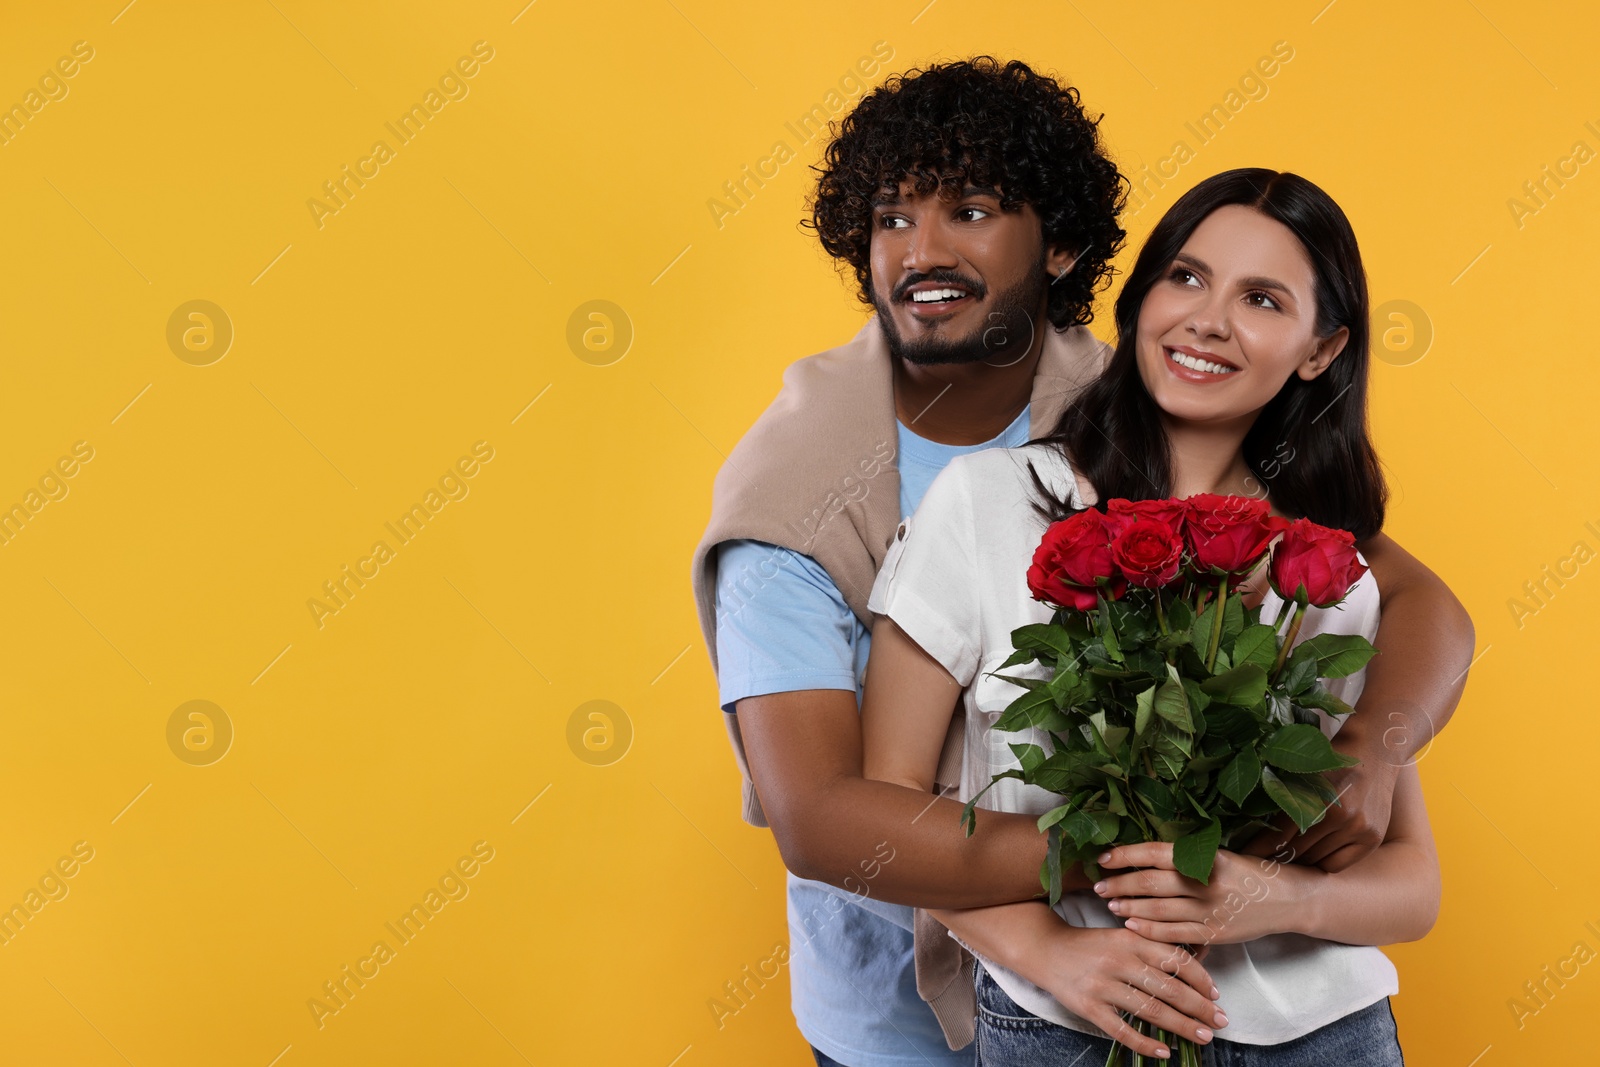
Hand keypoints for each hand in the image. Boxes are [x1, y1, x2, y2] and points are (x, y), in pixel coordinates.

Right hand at [1010, 919, 1227, 1057]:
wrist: (1044, 948)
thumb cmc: (1090, 944)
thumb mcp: (1121, 935)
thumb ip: (1153, 947)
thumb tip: (1197, 965)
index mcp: (1130, 938)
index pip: (1175, 959)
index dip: (1201, 979)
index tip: (1216, 995)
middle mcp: (1119, 960)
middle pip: (1169, 988)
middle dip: (1200, 1008)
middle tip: (1219, 1022)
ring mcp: (1103, 985)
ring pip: (1151, 1010)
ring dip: (1182, 1027)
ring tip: (1203, 1037)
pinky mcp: (1089, 1006)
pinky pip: (1122, 1030)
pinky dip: (1145, 1043)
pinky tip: (1164, 1052)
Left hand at [1094, 842, 1312, 945]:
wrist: (1288, 900)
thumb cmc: (1249, 872)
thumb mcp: (1220, 855)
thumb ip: (1187, 857)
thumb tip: (1143, 855)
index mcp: (1205, 857)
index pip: (1155, 853)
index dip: (1125, 855)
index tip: (1103, 858)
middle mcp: (1205, 883)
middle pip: (1151, 883)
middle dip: (1119, 884)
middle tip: (1098, 885)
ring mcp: (1209, 911)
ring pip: (1158, 909)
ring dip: (1129, 906)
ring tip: (1109, 903)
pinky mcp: (1213, 934)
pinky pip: (1174, 933)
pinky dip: (1149, 929)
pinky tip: (1131, 924)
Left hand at [1236, 757, 1399, 871]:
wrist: (1375, 750)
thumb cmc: (1328, 758)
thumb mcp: (1299, 772)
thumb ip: (1280, 798)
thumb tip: (1251, 828)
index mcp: (1316, 798)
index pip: (1279, 835)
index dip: (1259, 848)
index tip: (1245, 856)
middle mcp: (1340, 817)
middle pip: (1297, 851)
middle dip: (1276, 855)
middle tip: (1262, 857)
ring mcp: (1359, 829)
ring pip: (1316, 860)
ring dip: (1299, 859)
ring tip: (1286, 854)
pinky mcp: (1372, 838)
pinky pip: (1338, 865)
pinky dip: (1322, 862)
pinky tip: (1313, 853)